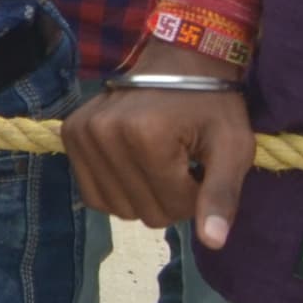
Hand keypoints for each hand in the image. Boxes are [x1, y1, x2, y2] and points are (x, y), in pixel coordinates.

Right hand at [63, 64, 256, 249]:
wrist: (178, 60)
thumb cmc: (212, 105)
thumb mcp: (232, 148)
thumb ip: (222, 195)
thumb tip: (214, 242)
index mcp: (145, 135)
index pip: (173, 205)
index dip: (196, 195)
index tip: (202, 167)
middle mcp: (104, 133)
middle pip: (143, 211)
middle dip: (170, 198)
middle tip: (182, 165)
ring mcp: (81, 133)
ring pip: (117, 208)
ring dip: (144, 197)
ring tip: (159, 165)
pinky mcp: (70, 134)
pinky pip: (92, 194)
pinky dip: (116, 192)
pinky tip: (133, 169)